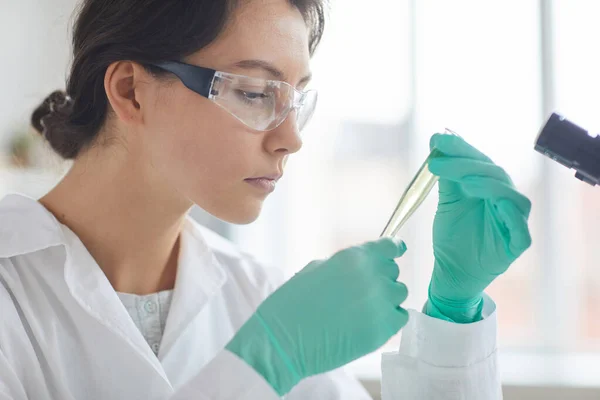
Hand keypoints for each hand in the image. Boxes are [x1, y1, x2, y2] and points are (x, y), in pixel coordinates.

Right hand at [226, 238, 408, 394]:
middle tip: (363, 290)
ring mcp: (380, 304)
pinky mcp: (383, 330)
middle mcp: (372, 276)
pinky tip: (371, 322)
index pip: (390, 246)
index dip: (393, 248)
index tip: (396, 250)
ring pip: (399, 294)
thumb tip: (364, 267)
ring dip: (387, 298)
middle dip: (382, 277)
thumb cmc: (292, 303)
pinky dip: (390, 318)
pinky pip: (400, 317)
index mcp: (354, 257)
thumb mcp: (316, 269)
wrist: (284, 340)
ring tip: (365, 308)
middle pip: (393, 271)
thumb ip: (346, 265)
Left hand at [426, 133, 531, 322]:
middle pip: (494, 174)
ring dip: (489, 186)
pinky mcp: (517, 244)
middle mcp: (505, 199)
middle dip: (466, 165)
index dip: (460, 149)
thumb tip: (438, 142)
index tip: (436, 140)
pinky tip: (499, 206)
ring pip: (511, 197)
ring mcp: (514, 221)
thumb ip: (447, 176)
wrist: (451, 269)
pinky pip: (521, 231)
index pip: (479, 161)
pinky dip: (512, 216)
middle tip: (438, 163)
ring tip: (465, 182)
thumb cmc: (452, 233)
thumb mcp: (447, 200)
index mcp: (489, 185)